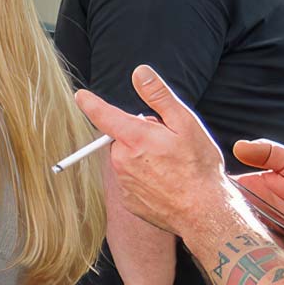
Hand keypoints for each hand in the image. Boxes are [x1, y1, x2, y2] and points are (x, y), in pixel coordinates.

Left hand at [75, 65, 230, 236]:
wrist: (203, 211)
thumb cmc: (199, 166)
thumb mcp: (185, 123)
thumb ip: (159, 97)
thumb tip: (139, 73)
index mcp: (135, 138)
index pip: (105, 116)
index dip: (91, 104)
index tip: (80, 96)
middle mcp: (122, 161)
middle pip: (122, 139)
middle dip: (139, 136)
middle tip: (167, 145)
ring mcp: (123, 183)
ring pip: (126, 161)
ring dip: (141, 158)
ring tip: (169, 166)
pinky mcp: (128, 201)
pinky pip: (130, 181)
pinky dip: (144, 178)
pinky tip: (164, 183)